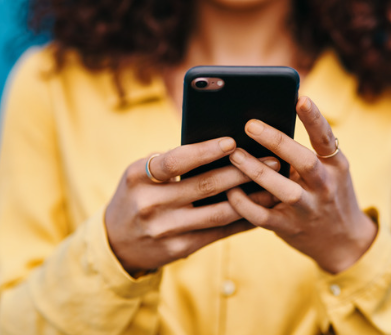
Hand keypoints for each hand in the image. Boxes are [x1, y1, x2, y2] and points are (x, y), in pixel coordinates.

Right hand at [105, 137, 278, 275]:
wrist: (116, 242)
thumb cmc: (136, 195)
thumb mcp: (140, 175)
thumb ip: (169, 162)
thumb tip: (220, 147)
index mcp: (138, 177)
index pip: (175, 160)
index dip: (205, 151)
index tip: (232, 141)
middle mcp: (150, 204)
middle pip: (204, 185)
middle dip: (242, 171)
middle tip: (271, 159)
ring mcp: (165, 229)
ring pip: (217, 212)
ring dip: (250, 198)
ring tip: (273, 184)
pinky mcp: (179, 248)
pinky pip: (218, 232)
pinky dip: (241, 220)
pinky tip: (260, 209)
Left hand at [226, 96, 377, 273]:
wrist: (343, 241)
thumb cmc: (328, 194)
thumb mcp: (329, 171)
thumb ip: (305, 152)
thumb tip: (267, 124)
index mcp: (335, 166)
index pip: (326, 138)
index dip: (314, 118)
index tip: (300, 98)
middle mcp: (325, 186)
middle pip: (303, 161)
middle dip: (276, 141)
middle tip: (250, 124)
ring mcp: (308, 209)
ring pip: (282, 189)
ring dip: (256, 170)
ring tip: (234, 154)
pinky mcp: (289, 228)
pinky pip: (263, 216)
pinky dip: (244, 204)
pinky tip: (229, 190)